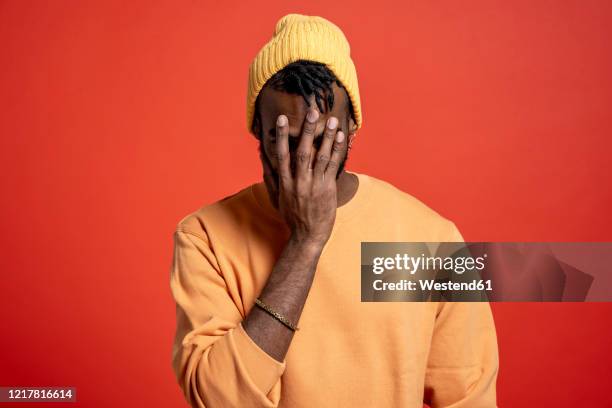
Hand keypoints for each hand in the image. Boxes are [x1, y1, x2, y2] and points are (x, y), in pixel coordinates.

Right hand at [261, 108, 345, 248]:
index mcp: (285, 182)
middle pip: (303, 151)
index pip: (282, 154)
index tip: (283, 119)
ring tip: (331, 120)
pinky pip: (333, 166)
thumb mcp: (276, 198)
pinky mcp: (328, 189)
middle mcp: (299, 182)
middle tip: (312, 112)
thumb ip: (270, 177)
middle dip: (307, 130)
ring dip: (327, 137)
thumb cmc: (292, 216)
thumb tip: (262, 158)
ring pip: (321, 156)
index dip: (283, 136)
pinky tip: (341, 137)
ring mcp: (314, 185)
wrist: (307, 235)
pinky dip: (337, 151)